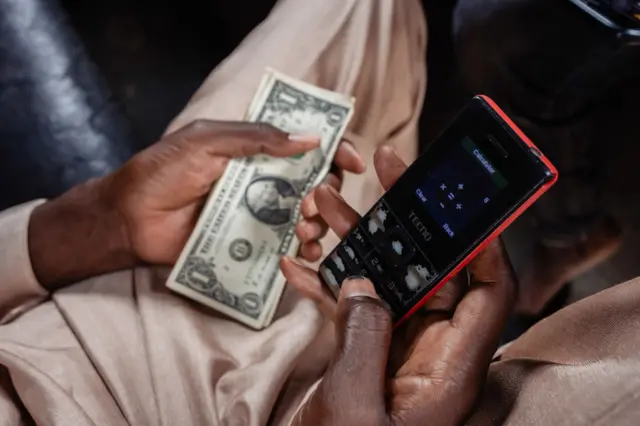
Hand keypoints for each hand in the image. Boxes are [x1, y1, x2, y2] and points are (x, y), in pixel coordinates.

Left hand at [29, 120, 363, 288]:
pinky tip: (305, 251)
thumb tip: (310, 138)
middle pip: (313, 182)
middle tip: (316, 200)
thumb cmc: (162, 171)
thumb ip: (257, 138)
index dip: (333, 149)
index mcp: (253, 149)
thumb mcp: (207, 142)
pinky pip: (285, 245)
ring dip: (318, 221)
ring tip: (307, 227)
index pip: (304, 144)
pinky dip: (303, 248)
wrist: (130, 218)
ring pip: (305, 215)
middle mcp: (262, 179)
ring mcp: (257, 212)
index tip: (353, 161)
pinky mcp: (248, 242)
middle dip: (327, 190)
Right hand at [281, 146, 515, 425]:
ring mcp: (395, 352)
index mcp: (449, 371)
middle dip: (408, 220)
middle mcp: (430, 354)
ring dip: (357, 243)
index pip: (489, 293)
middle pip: (433, 271)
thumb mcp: (354, 410)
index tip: (463, 196)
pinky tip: (298, 264)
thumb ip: (364, 340)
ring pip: (388, 281)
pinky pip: (353, 307)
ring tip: (324, 205)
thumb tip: (364, 286)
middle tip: (388, 172)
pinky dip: (327, 282)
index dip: (485, 242)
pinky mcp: (364, 356)